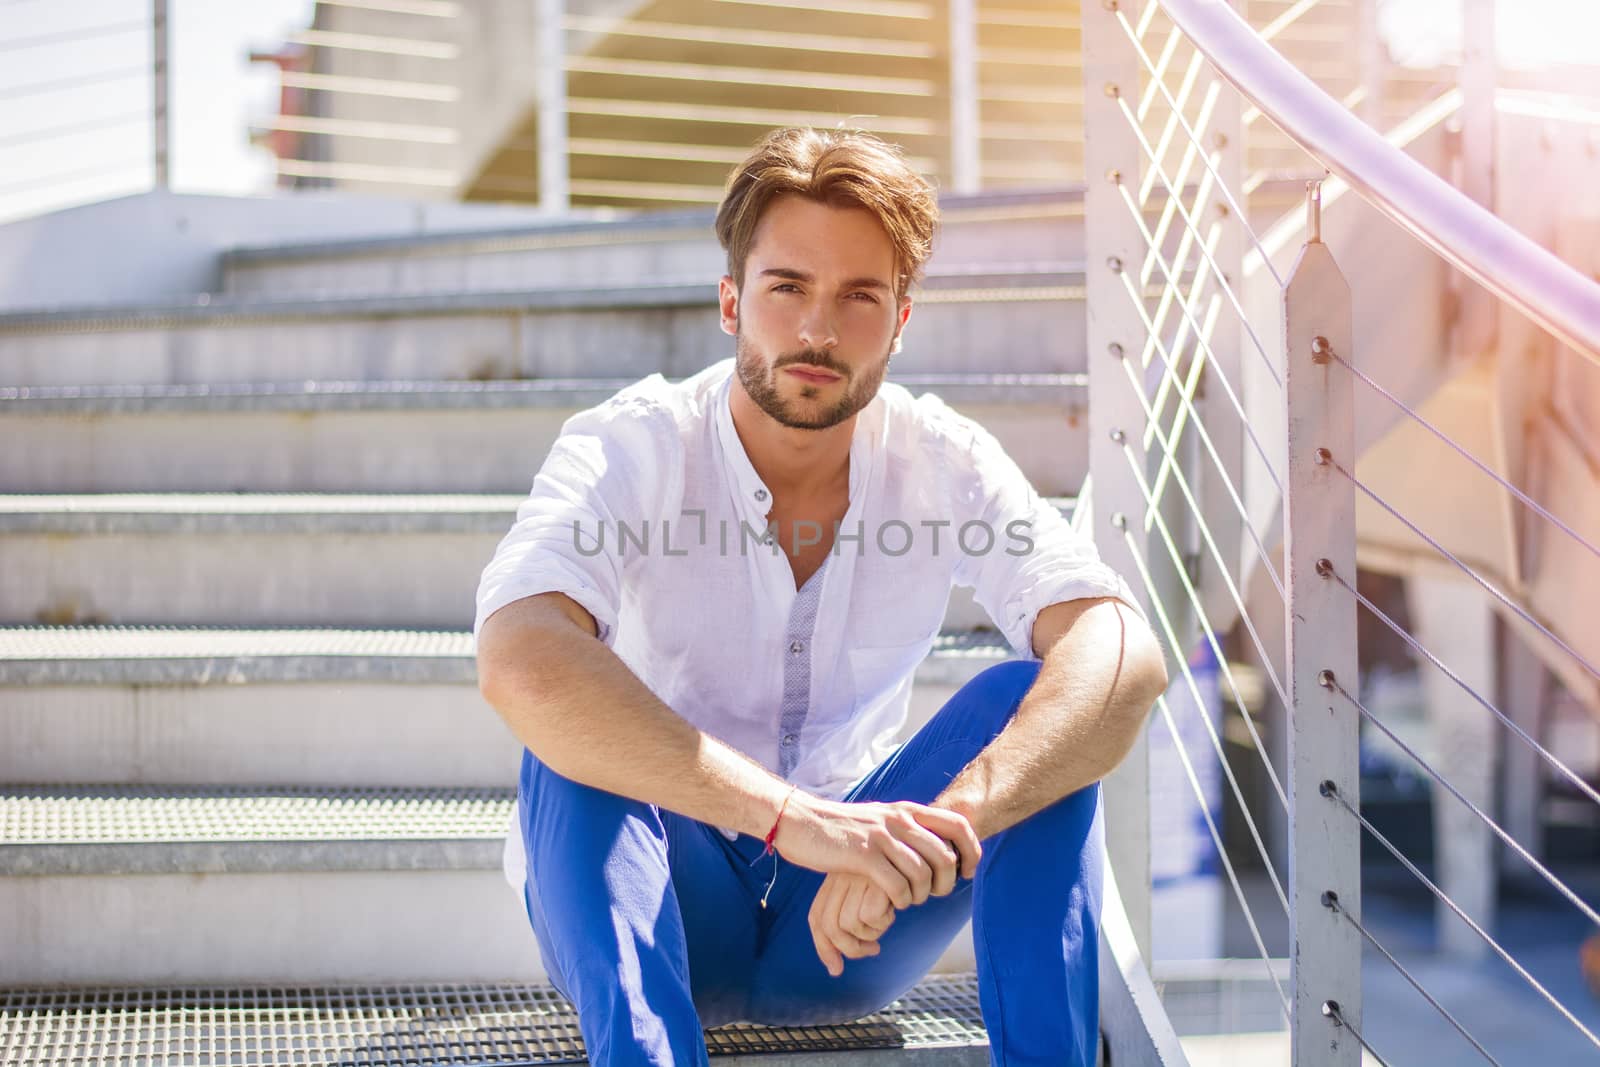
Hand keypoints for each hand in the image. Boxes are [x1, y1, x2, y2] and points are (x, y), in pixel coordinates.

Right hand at [774, 794, 981, 909]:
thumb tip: (936, 844)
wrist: (801, 821)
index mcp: (907, 810)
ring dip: (920, 896)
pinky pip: (898, 886)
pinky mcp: (863, 856)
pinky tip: (891, 902)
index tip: (966, 873)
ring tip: (908, 900)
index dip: (972, 851)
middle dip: (945, 884)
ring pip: (923, 875)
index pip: (959, 824)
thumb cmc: (842, 828)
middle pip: (945, 858)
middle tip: (932, 895)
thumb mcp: (880, 818)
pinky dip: (900, 900)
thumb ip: (906, 827)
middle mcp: (899, 820)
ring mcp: (882, 837)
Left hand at [809, 871, 896, 976]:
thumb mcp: (870, 899)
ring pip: (848, 924)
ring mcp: (856, 875)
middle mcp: (841, 874)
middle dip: (850, 949)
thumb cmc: (898, 883)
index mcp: (835, 877)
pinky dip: (884, 921)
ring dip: (872, 932)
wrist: (921, 855)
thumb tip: (834, 971)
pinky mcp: (874, 878)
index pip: (816, 917)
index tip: (836, 968)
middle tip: (873, 949)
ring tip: (887, 919)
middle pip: (829, 926)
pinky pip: (870, 917)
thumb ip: (849, 923)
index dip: (824, 948)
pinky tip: (895, 909)